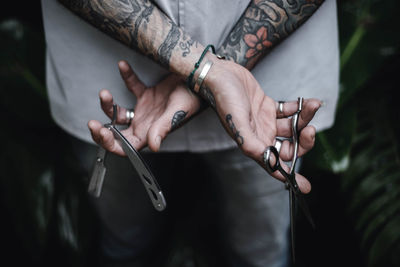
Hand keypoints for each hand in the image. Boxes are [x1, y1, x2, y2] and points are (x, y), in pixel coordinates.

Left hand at [88, 60, 201, 153]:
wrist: (202, 79)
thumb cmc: (194, 98)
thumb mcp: (177, 113)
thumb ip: (162, 128)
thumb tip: (153, 146)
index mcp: (150, 133)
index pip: (126, 147)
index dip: (111, 145)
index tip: (102, 132)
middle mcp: (144, 124)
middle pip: (117, 133)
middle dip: (102, 130)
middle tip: (92, 123)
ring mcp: (145, 109)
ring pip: (119, 112)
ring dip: (108, 105)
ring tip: (104, 93)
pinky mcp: (148, 94)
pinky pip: (132, 86)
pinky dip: (126, 77)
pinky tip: (122, 66)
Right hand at [203, 59, 321, 192]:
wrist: (219, 75)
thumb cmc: (224, 99)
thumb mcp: (238, 124)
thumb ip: (252, 143)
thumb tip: (269, 161)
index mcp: (253, 144)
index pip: (274, 165)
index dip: (290, 177)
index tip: (305, 187)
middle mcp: (261, 135)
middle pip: (289, 147)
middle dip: (304, 141)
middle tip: (310, 130)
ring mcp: (265, 121)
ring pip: (292, 127)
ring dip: (305, 118)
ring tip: (312, 105)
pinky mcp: (267, 106)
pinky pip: (289, 110)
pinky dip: (300, 107)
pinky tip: (307, 101)